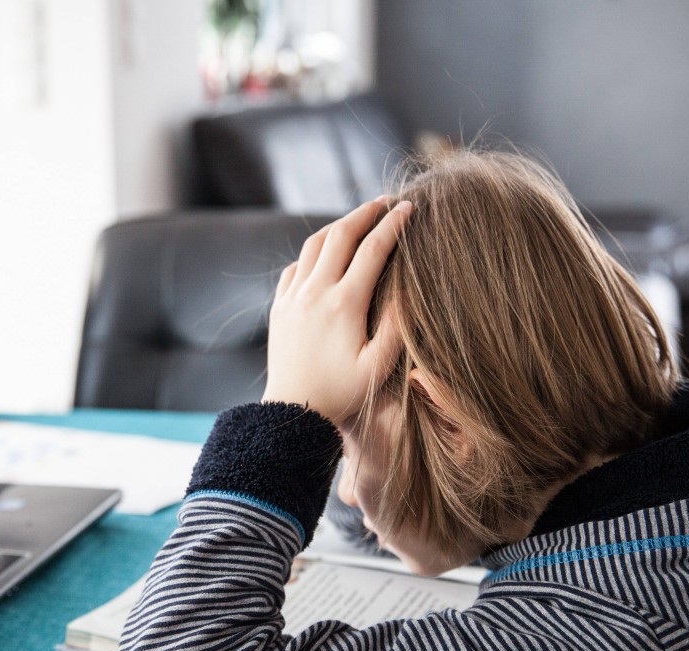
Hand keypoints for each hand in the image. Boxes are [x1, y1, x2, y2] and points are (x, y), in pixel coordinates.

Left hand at [262, 198, 412, 423]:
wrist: (292, 412)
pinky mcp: (279, 307)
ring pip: (314, 245)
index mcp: (343, 305)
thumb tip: (408, 288)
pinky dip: (313, 252)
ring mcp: (293, 298)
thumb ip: (396, 327)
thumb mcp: (378, 367)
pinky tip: (325, 255)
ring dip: (337, 226)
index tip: (409, 208)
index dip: (394, 224)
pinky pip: (296, 266)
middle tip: (385, 201)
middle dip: (365, 213)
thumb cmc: (342, 395)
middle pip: (340, 235)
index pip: (373, 250)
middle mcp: (315, 293)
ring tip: (357, 220)